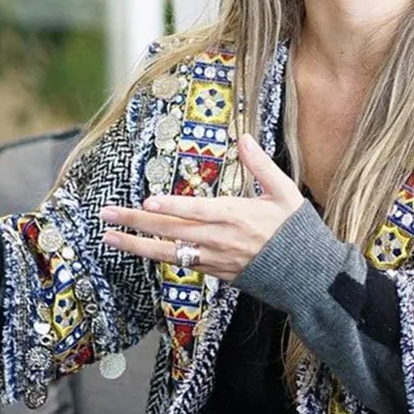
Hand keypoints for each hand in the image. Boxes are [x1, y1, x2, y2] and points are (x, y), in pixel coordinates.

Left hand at [100, 134, 302, 280]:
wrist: (306, 276)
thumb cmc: (296, 231)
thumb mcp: (284, 192)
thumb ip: (260, 165)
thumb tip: (243, 137)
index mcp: (235, 215)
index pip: (196, 211)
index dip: (171, 206)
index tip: (147, 201)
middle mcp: (219, 239)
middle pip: (171, 230)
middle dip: (136, 222)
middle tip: (106, 214)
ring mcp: (214, 259)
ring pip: (168, 252)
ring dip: (136, 245)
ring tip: (109, 237)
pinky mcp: (215, 273)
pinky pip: (181, 263)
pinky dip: (159, 256)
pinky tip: (139, 249)